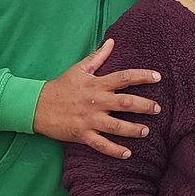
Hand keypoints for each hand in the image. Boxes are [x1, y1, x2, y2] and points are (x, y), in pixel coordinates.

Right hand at [32, 40, 160, 157]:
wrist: (36, 105)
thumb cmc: (60, 86)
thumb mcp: (79, 69)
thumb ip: (98, 56)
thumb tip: (112, 41)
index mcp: (97, 84)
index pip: (124, 77)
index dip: (143, 76)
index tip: (158, 77)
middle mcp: (96, 101)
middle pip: (125, 103)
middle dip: (144, 106)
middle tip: (158, 109)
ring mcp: (89, 119)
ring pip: (116, 126)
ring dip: (133, 130)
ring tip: (146, 131)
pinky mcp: (82, 134)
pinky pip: (101, 144)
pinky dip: (115, 150)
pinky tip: (128, 154)